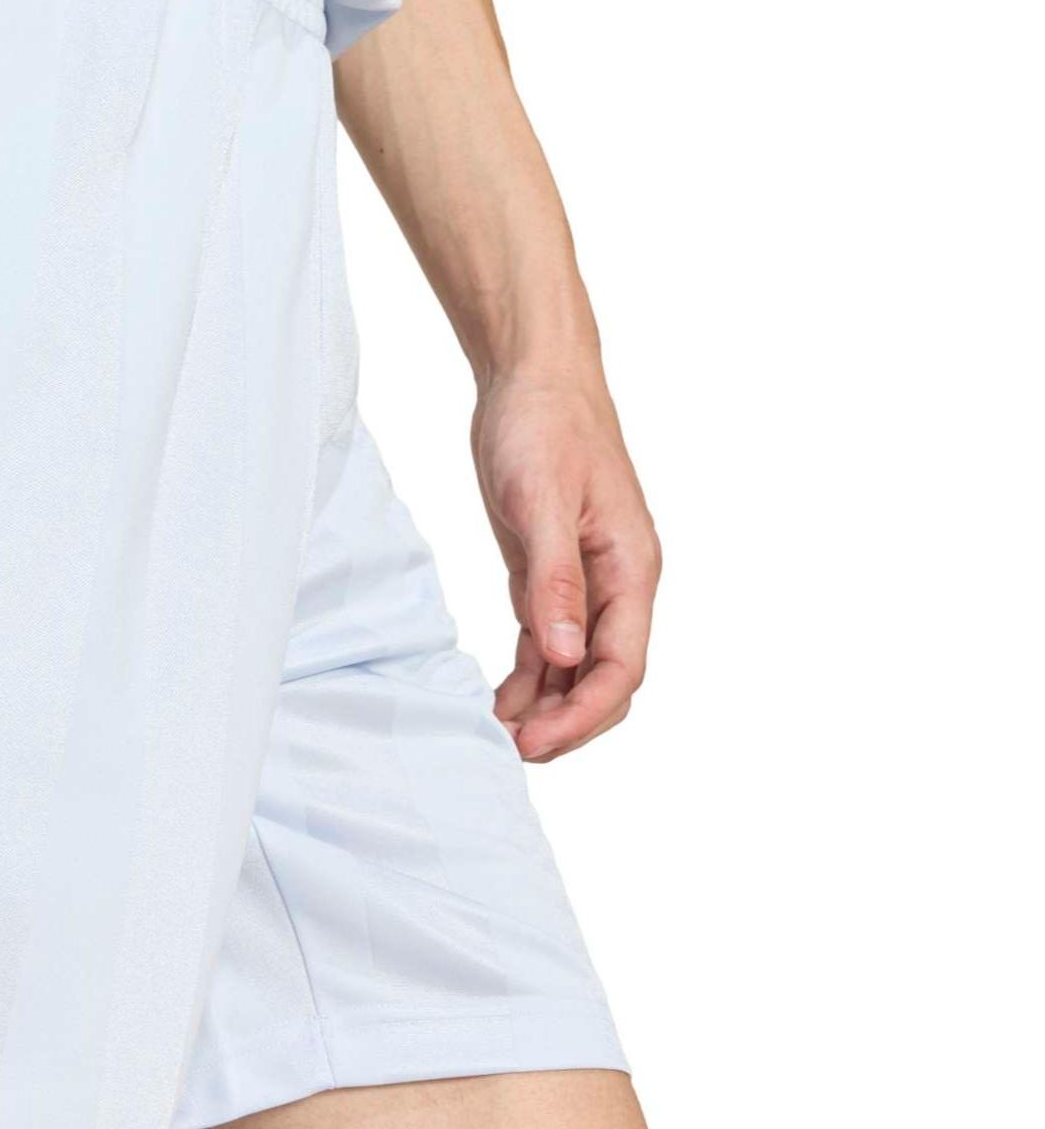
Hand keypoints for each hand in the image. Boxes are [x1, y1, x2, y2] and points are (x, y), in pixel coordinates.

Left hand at [472, 369, 660, 761]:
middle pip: (605, 678)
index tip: (538, 742)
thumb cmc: (544, 425)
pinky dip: (528, 678)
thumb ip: (555, 579)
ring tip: (496, 737)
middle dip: (566, 722)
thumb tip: (563, 654)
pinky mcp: (551, 575)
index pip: (621, 665)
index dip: (584, 712)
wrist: (532, 378)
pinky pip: (547, 644)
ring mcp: (586, 582)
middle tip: (509, 750)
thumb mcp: (541, 500)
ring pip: (574, 667)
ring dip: (544, 707)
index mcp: (632, 567)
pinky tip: (499, 702)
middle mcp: (618, 583)